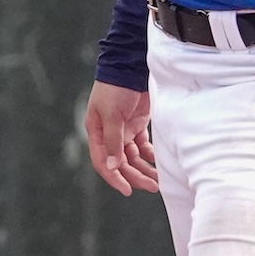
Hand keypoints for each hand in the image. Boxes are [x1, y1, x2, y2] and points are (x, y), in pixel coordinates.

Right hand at [84, 81, 158, 195]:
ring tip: (158, 180)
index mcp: (96, 132)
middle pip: (120, 163)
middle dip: (135, 176)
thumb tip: (111, 167)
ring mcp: (124, 129)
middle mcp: (109, 134)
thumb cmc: (116, 88)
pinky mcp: (137, 124)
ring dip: (144, 168)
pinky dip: (149, 155)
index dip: (114, 178)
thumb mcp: (112, 114)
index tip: (128, 190)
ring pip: (133, 157)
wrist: (131, 65)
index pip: (102, 162)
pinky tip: (158, 162)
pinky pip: (143, 146)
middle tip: (152, 186)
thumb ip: (113, 141)